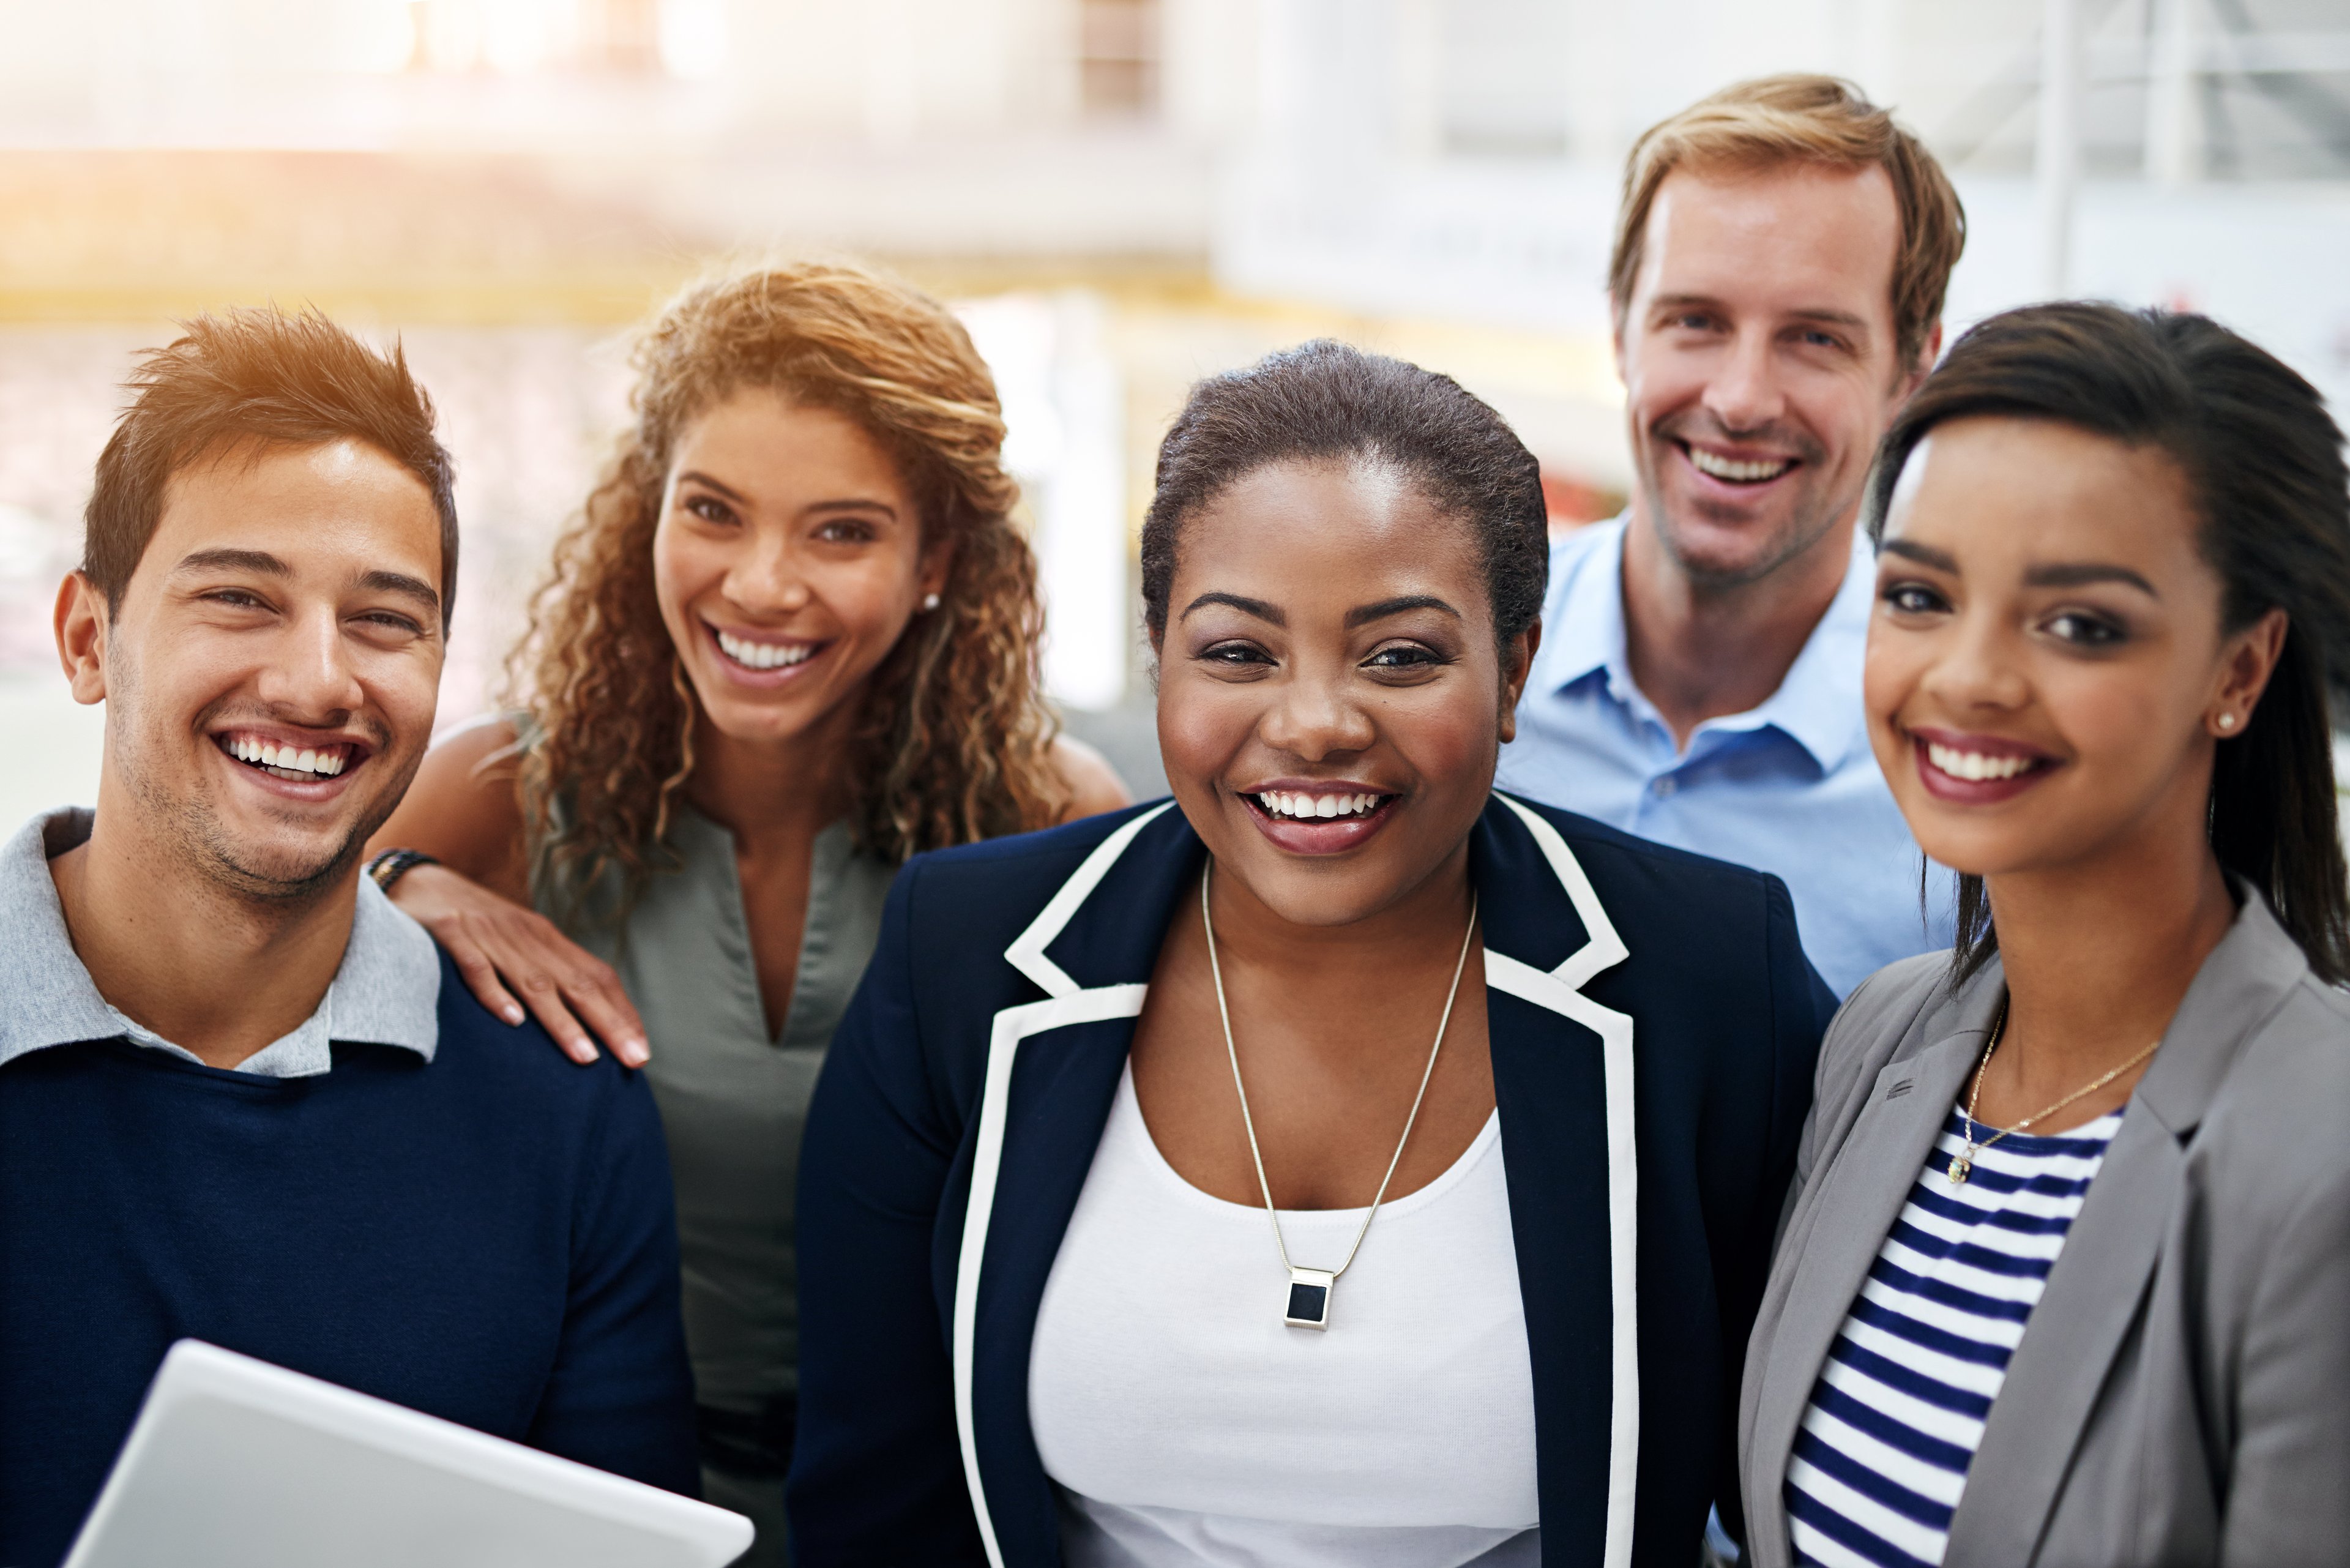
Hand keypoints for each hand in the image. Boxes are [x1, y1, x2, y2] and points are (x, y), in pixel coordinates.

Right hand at [389, 863, 649, 1066]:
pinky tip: (512, 1021)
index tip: (642, 1051)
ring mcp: (490, 935)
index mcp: (547, 939)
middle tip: (633, 1060)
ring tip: (586, 1056)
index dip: (622, 1012)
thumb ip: (548, 974)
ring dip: (562, 1020)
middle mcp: (527, 937)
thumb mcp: (520, 942)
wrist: (421, 882)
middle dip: (609, 1024)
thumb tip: (586, 1020)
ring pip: (534, 981)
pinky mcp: (451, 934)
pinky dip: (495, 993)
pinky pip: (476, 967)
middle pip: (577, 983)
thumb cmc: (476, 924)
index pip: (596, 976)